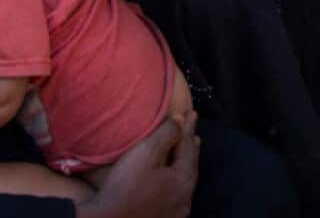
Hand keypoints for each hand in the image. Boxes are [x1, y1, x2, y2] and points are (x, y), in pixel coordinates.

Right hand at [76, 115, 198, 217]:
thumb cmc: (127, 184)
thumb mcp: (147, 152)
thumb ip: (166, 133)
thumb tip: (179, 120)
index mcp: (184, 178)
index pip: (188, 146)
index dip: (187, 127)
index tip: (191, 112)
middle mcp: (186, 196)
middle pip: (190, 163)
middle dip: (189, 145)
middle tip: (191, 130)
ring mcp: (176, 210)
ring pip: (184, 179)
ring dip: (184, 161)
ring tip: (185, 150)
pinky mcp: (165, 217)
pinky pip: (176, 191)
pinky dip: (176, 177)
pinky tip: (171, 178)